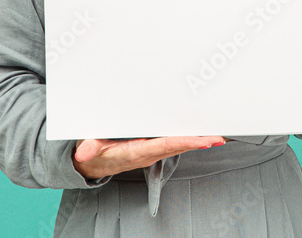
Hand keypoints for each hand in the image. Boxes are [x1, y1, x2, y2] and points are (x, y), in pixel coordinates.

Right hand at [72, 136, 224, 178]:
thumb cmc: (93, 152)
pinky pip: (172, 145)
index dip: (184, 143)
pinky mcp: (151, 149)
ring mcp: (151, 152)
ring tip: (216, 137)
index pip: (165, 146)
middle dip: (198, 143)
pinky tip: (199, 137)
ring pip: (177, 146)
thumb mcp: (90, 147)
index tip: (202, 141)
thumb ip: (89, 149)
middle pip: (177, 147)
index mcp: (135, 152)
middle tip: (218, 138)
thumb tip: (83, 154)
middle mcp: (147, 154)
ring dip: (196, 142)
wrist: (91, 163)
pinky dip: (187, 141)